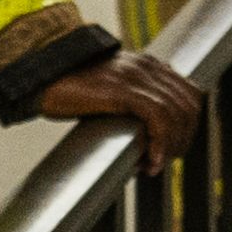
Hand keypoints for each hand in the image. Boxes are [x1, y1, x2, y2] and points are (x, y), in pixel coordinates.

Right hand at [34, 53, 202, 171]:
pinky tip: (149, 160)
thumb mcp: (109, 90)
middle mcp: (148, 68)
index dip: (186, 127)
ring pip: (177, 114)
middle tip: (158, 162)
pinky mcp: (123, 89)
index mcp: (148, 66)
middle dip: (181, 141)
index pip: (190, 95)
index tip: (167, 149)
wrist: (41, 74)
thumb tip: (143, 137)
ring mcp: (137, 76)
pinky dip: (160, 143)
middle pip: (189, 107)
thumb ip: (129, 101)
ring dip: (171, 147)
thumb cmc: (67, 88)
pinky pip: (158, 117)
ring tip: (151, 166)